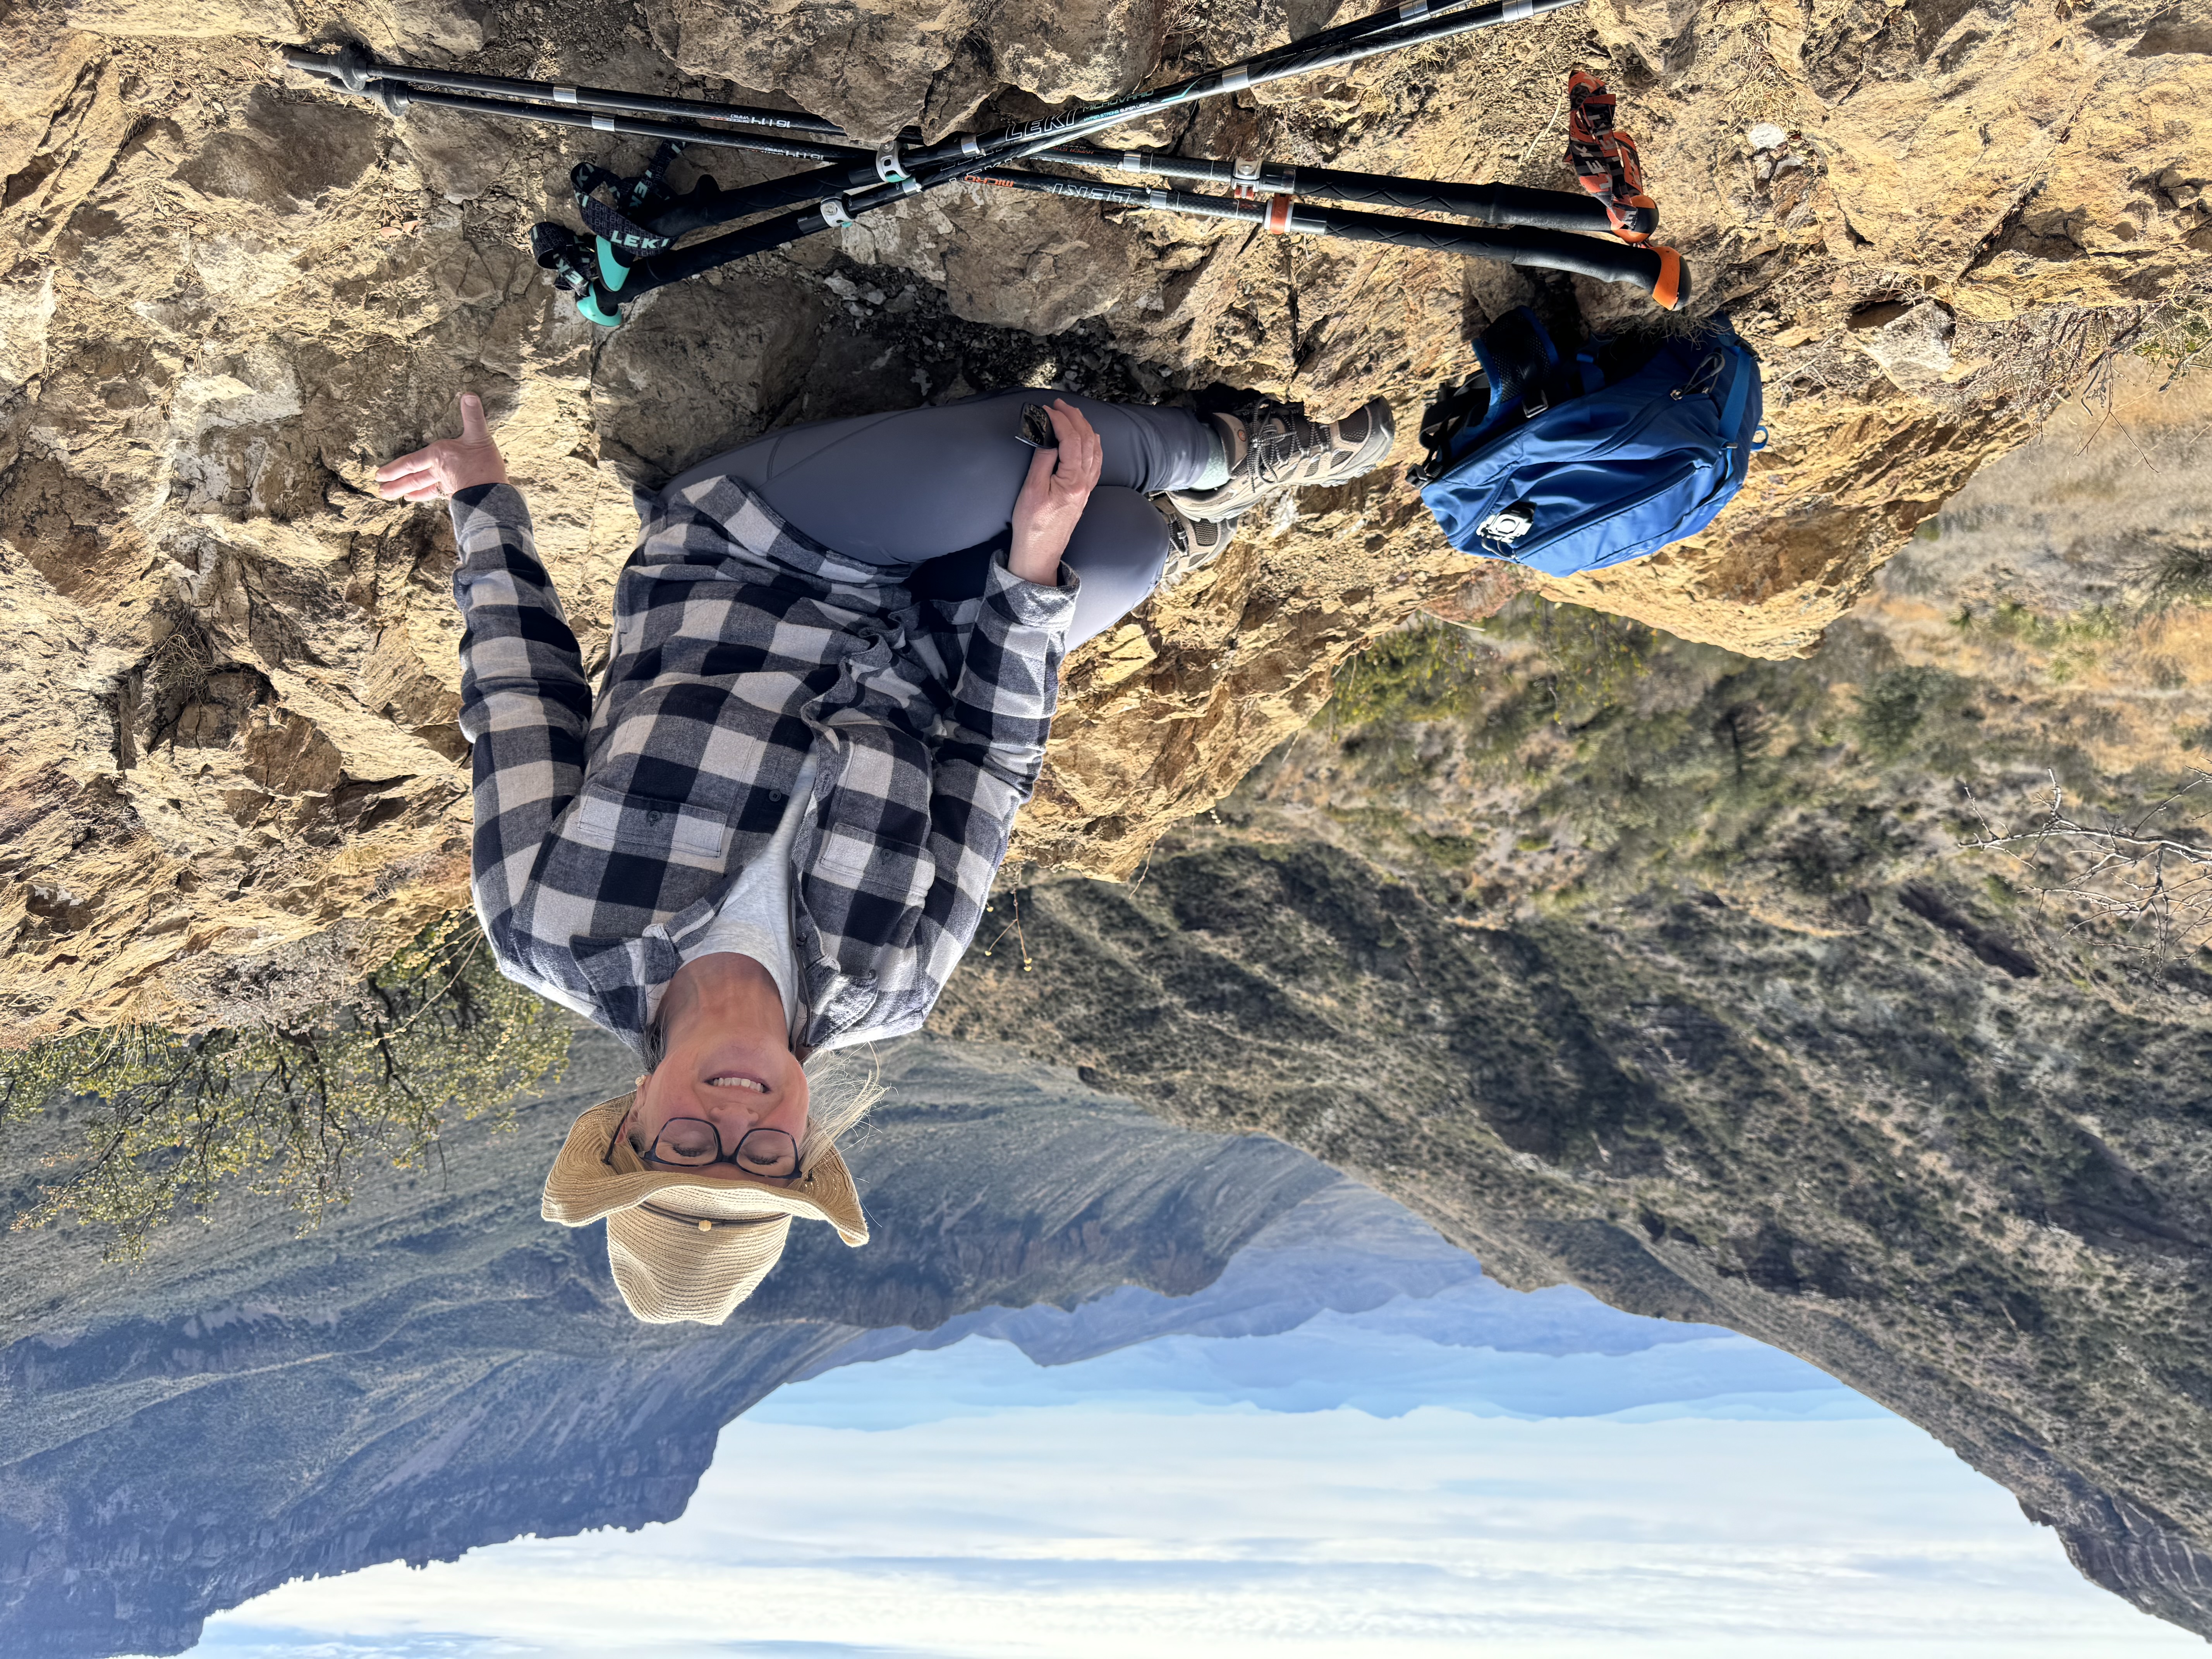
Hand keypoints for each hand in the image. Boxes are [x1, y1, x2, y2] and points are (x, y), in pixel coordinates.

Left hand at [375, 392, 508, 501]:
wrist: (492, 494)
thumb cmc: (483, 466)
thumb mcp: (479, 436)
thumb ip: (473, 416)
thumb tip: (469, 395)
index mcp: (439, 455)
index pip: (410, 463)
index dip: (394, 469)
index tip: (379, 475)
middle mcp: (438, 471)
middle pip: (412, 478)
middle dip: (395, 484)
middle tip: (380, 491)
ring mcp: (446, 484)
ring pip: (421, 488)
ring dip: (406, 492)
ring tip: (394, 497)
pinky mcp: (456, 494)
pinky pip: (435, 494)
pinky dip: (424, 496)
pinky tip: (417, 497)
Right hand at [1008, 399, 1102, 584]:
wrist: (1039, 553)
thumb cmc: (1032, 526)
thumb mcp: (1031, 491)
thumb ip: (1042, 461)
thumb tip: (1048, 437)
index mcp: (1073, 481)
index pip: (1072, 440)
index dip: (1060, 420)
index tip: (1047, 409)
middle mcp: (1085, 483)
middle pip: (1087, 441)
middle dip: (1074, 418)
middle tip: (1060, 404)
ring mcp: (1087, 488)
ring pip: (1094, 450)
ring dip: (1085, 428)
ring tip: (1072, 414)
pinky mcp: (1083, 493)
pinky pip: (1095, 463)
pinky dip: (1092, 445)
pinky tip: (1090, 439)